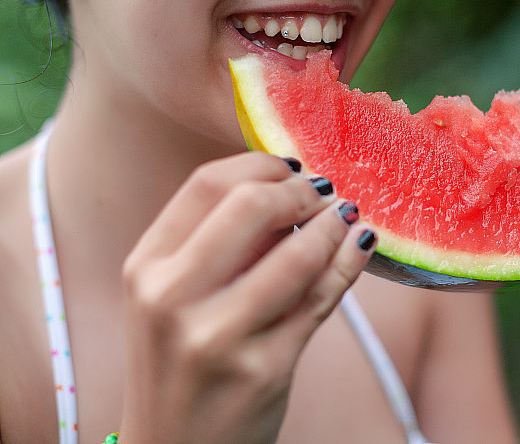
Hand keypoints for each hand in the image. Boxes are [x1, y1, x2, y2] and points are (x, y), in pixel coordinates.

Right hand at [118, 152, 374, 443]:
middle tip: (324, 191)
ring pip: (298, 253)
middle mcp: (173, 299)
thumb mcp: (172, 298)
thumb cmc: (181, 361)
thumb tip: (288, 186)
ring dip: (333, 223)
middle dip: (300, 189)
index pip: (206, 183)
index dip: (260, 163)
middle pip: (250, 205)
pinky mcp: (265, 368)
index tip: (291, 166)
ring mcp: (218, 337)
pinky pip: (323, 297)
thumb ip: (216, 242)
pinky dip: (350, 260)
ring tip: (347, 213)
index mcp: (146, 269)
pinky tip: (360, 242)